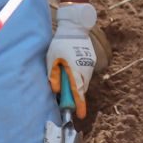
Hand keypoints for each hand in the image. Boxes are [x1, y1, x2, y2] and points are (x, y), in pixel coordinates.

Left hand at [47, 2, 110, 117]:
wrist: (74, 27)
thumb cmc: (60, 43)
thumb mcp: (52, 59)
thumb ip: (54, 75)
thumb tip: (56, 91)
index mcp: (74, 68)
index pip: (78, 91)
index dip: (79, 104)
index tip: (81, 116)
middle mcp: (85, 68)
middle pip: (82, 88)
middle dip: (78, 97)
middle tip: (73, 105)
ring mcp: (89, 64)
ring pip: (84, 80)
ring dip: (78, 87)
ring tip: (70, 89)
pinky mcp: (91, 60)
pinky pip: (86, 73)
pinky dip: (80, 78)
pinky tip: (73, 76)